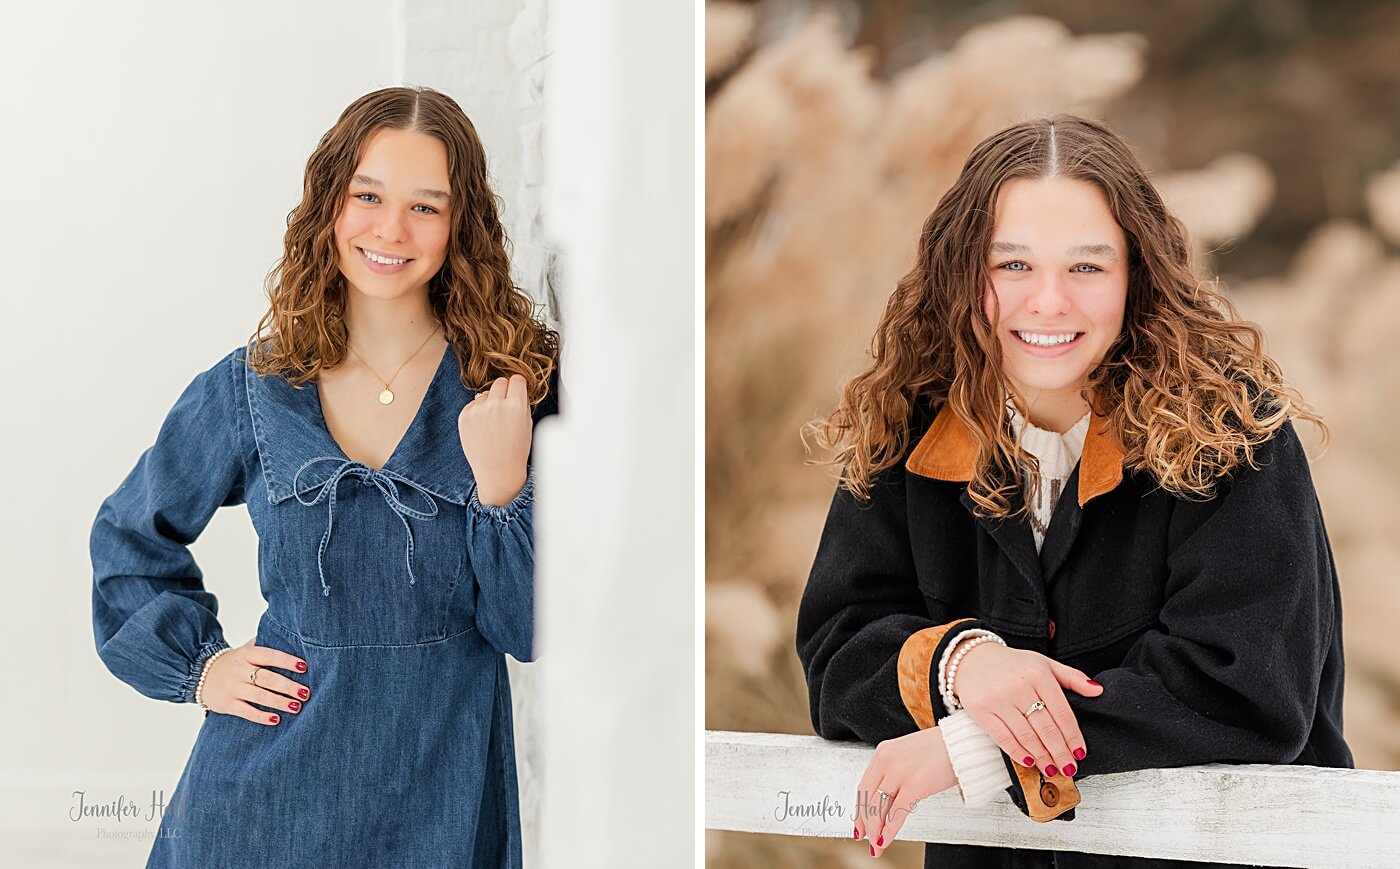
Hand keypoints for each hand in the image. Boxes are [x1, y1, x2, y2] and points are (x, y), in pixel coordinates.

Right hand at [200, 638, 309, 725]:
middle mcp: (240, 670)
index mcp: (247, 654)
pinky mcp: (227, 704)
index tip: (304, 667)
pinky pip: (246, 711)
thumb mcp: (246, 649)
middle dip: (288, 686)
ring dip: (280, 702)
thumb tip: (294, 639)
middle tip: (305, 692)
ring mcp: (233, 688)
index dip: (287, 661)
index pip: (270, 656)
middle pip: (268, 678)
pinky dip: (262, 716)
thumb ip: (266, 645)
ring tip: (297, 706)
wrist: (200, 675)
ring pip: (259, 696)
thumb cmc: (234, 662)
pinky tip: (276, 719)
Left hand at [458, 374, 532, 505]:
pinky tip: (483, 428)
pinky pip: (473, 404)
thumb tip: (513, 388)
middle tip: (505, 407)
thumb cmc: (515, 451)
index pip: (516, 379)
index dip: (518, 386)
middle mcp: (496, 404)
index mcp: (516, 405)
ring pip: (485, 393)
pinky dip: (478, 412)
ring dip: (489, 402)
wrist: (498, 471)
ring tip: (493, 422)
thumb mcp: (527, 424)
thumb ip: (521, 403)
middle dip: (504, 391)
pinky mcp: (464, 416)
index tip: (517, 391)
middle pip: (500, 382)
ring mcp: (478, 410)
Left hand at [852, 727, 954, 857]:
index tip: (859, 823)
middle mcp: (886, 760)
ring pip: (878, 807)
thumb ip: (894, 772)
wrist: (961, 743)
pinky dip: (889, 830)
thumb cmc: (939, 750)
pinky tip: (885, 840)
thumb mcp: (907, 755)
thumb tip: (887, 799)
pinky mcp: (914, 784)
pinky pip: (896, 813)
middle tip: (865, 838)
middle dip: (864, 823)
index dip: (860, 809)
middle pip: (867, 798)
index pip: (864, 786)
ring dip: (875, 830)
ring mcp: (899, 772)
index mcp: (883, 752)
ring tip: (876, 845)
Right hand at [951, 642, 1102, 779]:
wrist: (971, 658)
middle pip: (1047, 729)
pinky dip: (1018, 753)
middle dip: (1060, 753)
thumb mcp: (1043, 664)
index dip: (1073, 737)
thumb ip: (1072, 678)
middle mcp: (1019, 686)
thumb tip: (1098, 691)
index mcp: (1039, 674)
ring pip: (1027, 736)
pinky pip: (1003, 738)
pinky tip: (1029, 762)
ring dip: (1042, 757)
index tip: (1080, 753)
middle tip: (1069, 768)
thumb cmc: (1012, 664)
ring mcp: (999, 699)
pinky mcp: (981, 710)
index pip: (1063, 713)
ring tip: (1052, 769)